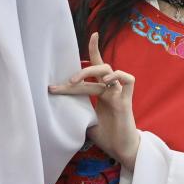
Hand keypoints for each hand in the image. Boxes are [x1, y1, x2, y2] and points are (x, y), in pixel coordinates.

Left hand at [48, 33, 140, 169]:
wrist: (122, 150)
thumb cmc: (107, 137)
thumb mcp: (85, 122)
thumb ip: (77, 111)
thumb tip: (55, 108)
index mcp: (103, 92)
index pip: (97, 67)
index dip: (94, 50)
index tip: (92, 34)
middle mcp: (111, 89)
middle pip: (99, 67)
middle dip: (81, 70)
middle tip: (64, 82)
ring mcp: (120, 93)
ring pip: (108, 71)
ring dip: (89, 73)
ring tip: (74, 82)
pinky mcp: (127, 100)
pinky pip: (128, 80)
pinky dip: (117, 76)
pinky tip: (107, 81)